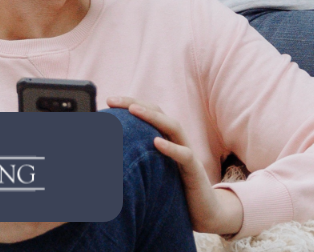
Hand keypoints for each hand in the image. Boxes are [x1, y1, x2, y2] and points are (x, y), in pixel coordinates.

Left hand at [107, 96, 243, 236]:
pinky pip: (185, 155)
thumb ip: (139, 162)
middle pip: (159, 113)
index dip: (130, 105)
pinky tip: (156, 142)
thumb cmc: (176, 193)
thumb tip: (107, 159)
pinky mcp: (195, 171)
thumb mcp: (154, 174)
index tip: (108, 102)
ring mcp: (188, 154)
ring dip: (153, 117)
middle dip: (135, 104)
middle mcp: (178, 142)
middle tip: (112, 101)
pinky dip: (171, 147)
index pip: (149, 115)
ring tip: (133, 110)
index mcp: (167, 141)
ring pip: (174, 127)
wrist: (206, 212)